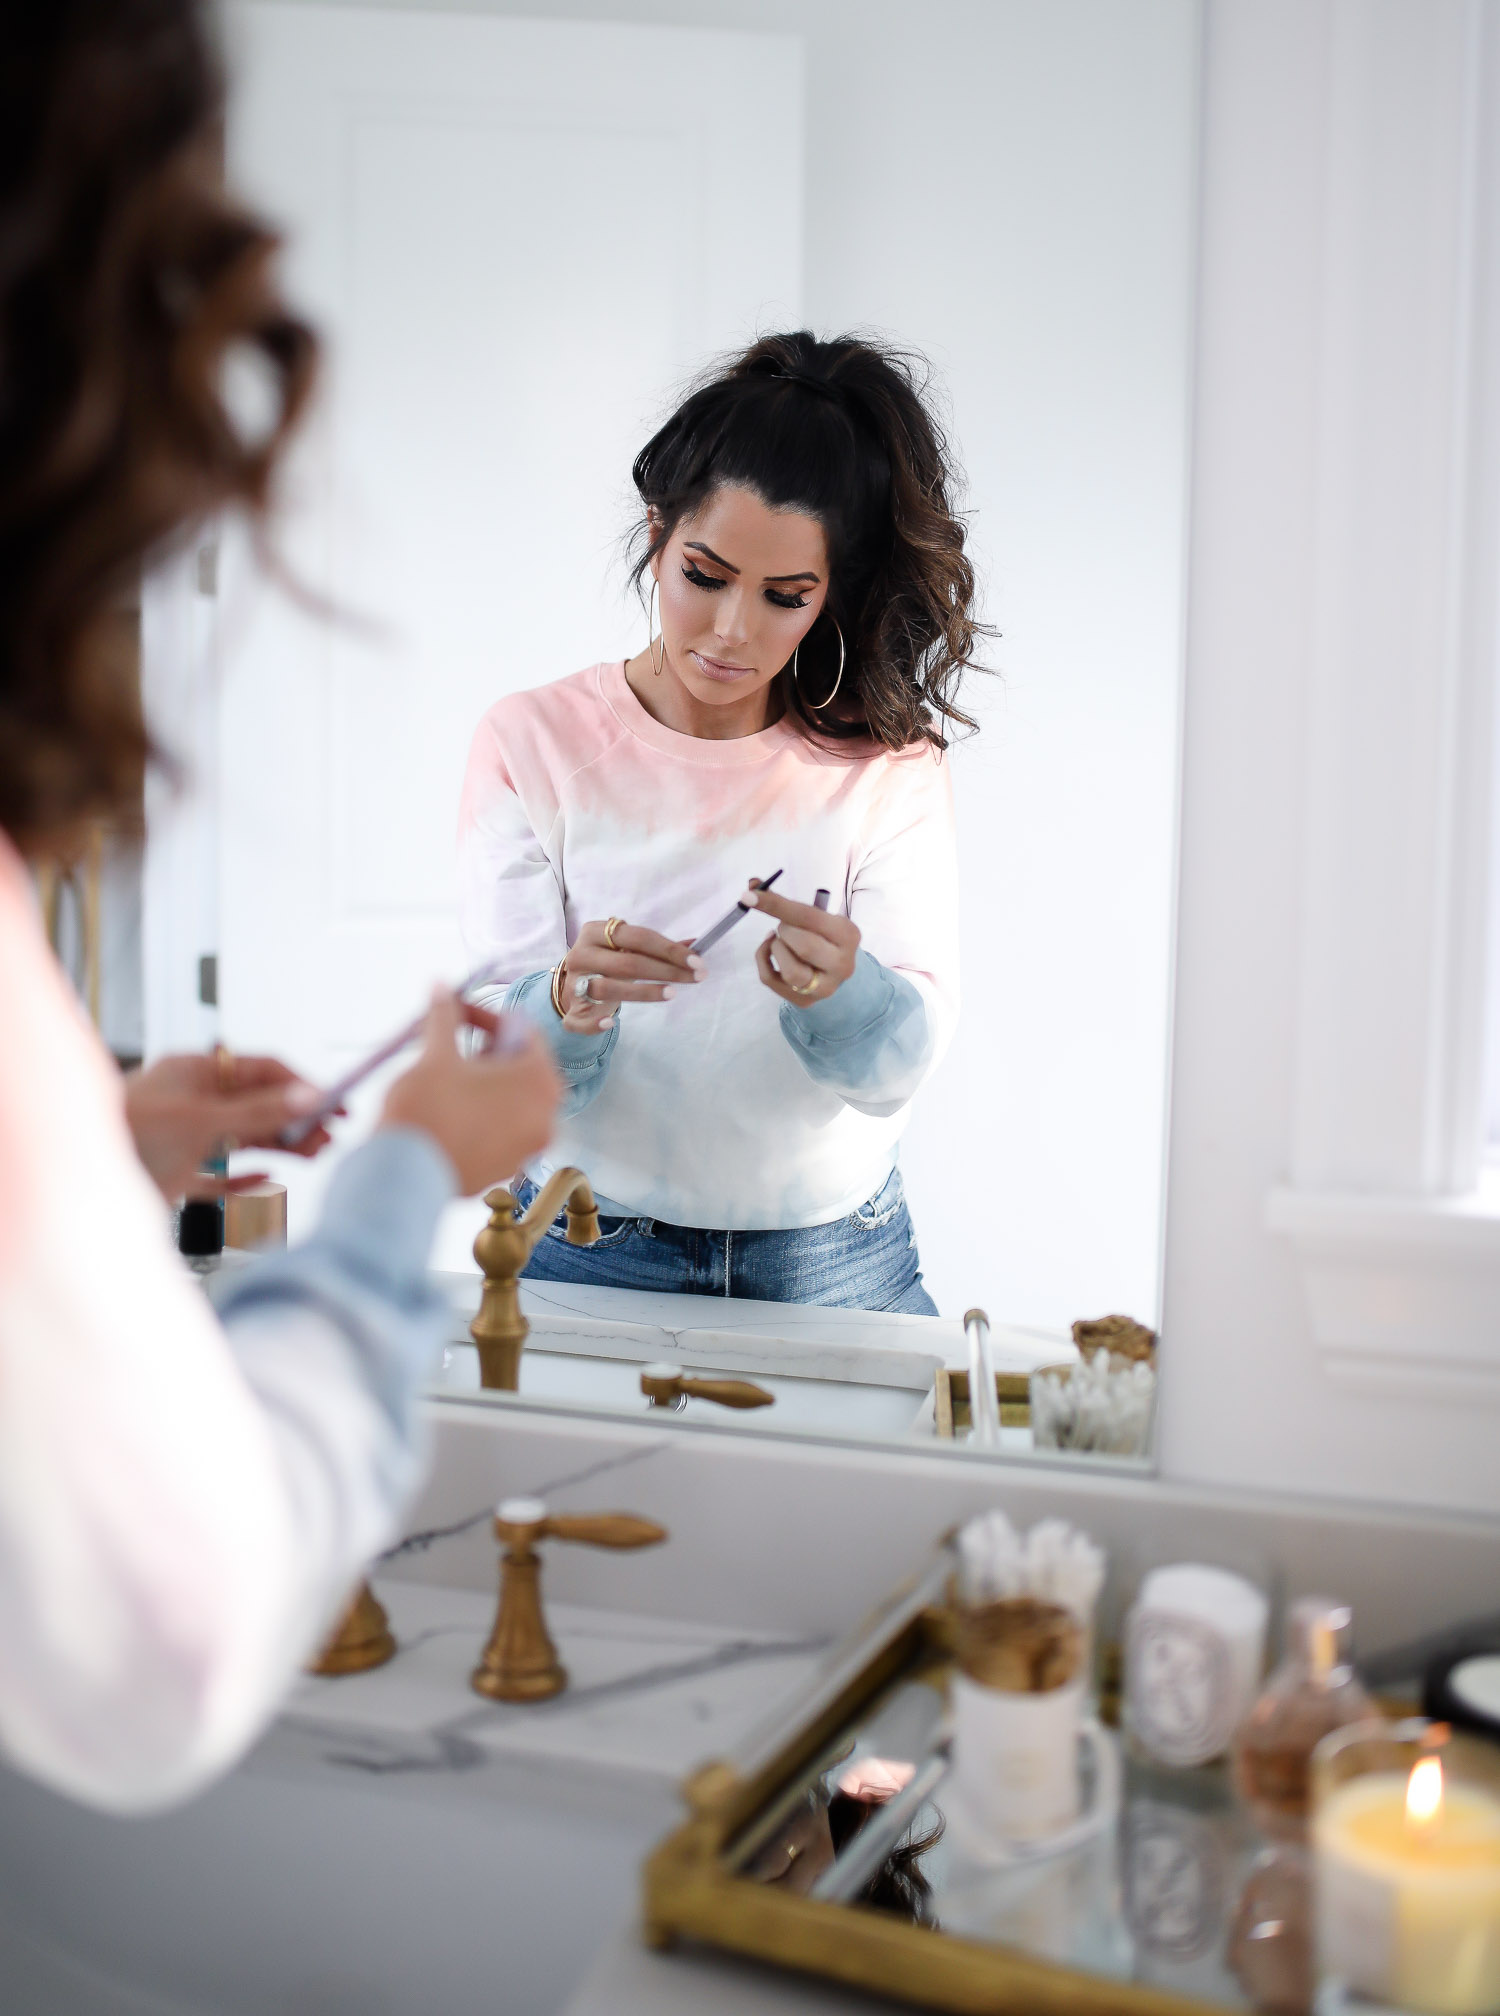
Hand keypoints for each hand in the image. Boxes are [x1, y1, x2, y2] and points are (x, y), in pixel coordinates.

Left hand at [124, 1050, 331, 1201]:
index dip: (300, 1084)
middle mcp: (192, 1102)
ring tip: (313, 1154)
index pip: (261, 1069)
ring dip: (280, 1146)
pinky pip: (222, 1175)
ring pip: (245, 1139)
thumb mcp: (202, 1120)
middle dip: (295, 1119)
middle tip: (328, 1134)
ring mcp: (185, 1138)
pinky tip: (266, 1179)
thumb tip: (306, 1096)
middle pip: (258, 1105)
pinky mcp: (177, 1173)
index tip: (332, 1101)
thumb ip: (258, 1112)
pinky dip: (246, 1178)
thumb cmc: (123, 1133)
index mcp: (195, 1071)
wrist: (73, 1178)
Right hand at [380, 989, 560, 1194]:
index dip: (486, 1016)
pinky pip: (500, 1132)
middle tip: (453, 1047)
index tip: (457, 1014)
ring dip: (483, 1085)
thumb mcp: (436, 1054)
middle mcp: (546, 1117)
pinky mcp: (506, 1171)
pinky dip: (481, 1117)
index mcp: (540, 1081)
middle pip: (522, 1067)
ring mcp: (528, 1149)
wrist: (402, 1177)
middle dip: (487, 1052)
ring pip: (512, 1102)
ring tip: (448, 1081)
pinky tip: (449, 1114)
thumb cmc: (425, 1111)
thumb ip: (444, 1016)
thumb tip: (441, 987)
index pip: (523, 1031)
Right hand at [556, 917, 701, 1033]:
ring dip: (643, 992)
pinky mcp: (570, 1009)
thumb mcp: (628, 950)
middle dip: (666, 970)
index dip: (669, 949)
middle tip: (696, 977)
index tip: (697, 961)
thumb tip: (696, 945)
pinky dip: (595, 1022)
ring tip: (672, 993)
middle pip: (628, 963)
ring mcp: (574, 982)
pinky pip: (580, 1019)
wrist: (573, 986)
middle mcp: (581, 954)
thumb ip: (659, 949)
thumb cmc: (608, 965)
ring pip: (608, 988)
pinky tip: (611, 1023)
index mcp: (595, 932)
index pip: (638, 937)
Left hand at [747, 885, 859, 1005]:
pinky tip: (771, 950)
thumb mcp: (816, 917)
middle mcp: (842, 964)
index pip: (809, 917)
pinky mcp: (805, 1001)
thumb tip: (752, 885)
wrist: (834, 971)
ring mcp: (825, 987)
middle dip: (785, 931)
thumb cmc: (823, 937)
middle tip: (785, 927)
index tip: (750, 894)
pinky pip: (772, 980)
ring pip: (791, 971)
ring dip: (777, 949)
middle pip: (805, 946)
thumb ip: (786, 903)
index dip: (777, 905)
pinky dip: (763, 959)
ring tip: (782, 941)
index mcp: (848, 935)